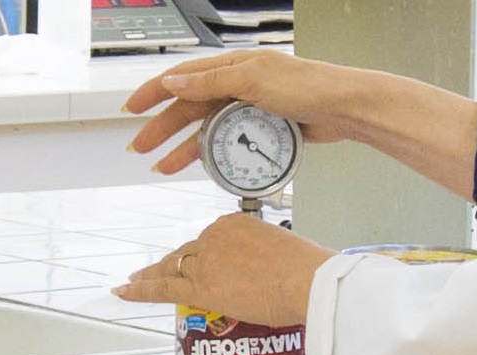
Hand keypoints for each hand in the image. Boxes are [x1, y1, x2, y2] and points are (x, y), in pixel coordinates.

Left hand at [112, 213, 335, 327]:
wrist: (307, 281)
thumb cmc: (306, 270)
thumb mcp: (286, 251)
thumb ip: (268, 257)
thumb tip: (270, 272)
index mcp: (235, 223)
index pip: (210, 240)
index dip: (203, 255)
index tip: (203, 262)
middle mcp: (214, 236)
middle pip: (187, 253)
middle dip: (175, 263)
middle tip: (159, 269)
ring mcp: (204, 261)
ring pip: (171, 268)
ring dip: (152, 275)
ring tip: (135, 280)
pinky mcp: (199, 287)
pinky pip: (161, 288)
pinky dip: (139, 290)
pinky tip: (123, 291)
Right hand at [123, 49, 353, 174]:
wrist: (344, 108)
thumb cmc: (309, 85)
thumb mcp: (252, 80)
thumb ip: (210, 83)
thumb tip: (174, 82)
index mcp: (231, 67)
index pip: (181, 78)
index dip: (153, 93)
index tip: (132, 108)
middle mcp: (236, 85)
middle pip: (188, 108)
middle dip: (162, 129)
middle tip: (142, 147)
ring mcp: (247, 108)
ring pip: (204, 130)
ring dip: (182, 148)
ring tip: (163, 166)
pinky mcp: (259, 128)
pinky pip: (226, 142)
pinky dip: (210, 155)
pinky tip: (199, 165)